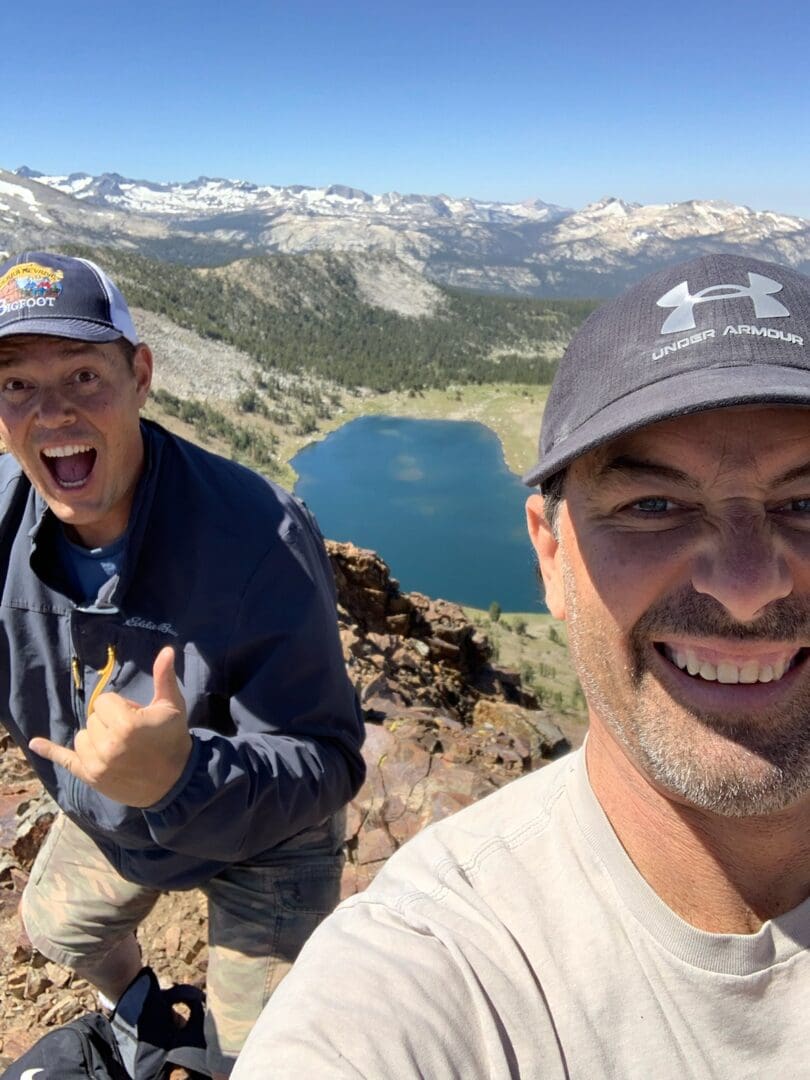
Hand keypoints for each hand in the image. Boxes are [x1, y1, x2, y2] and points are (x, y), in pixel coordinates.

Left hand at [30, 647, 192, 807]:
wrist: (175, 781)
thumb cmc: (173, 739)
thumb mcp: (172, 706)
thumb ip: (165, 677)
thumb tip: (166, 649)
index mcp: (126, 724)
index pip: (104, 702)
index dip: (121, 706)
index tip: (137, 718)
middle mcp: (108, 744)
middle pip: (93, 718)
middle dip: (109, 722)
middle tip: (132, 735)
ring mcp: (97, 764)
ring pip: (82, 736)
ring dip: (96, 737)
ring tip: (119, 747)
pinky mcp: (90, 777)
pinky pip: (65, 760)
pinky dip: (49, 751)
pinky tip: (36, 743)